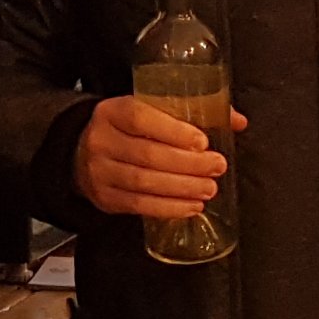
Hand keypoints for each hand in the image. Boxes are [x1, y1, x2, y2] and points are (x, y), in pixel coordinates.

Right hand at [73, 95, 248, 220]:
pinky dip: (168, 208)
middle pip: (147, 155)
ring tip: (209, 189)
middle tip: (217, 167)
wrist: (79, 152)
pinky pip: (138, 206)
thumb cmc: (129, 129)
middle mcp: (101, 140)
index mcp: (113, 111)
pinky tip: (191, 207)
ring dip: (181, 188)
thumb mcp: (149, 110)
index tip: (203, 142)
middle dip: (187, 164)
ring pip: (143, 183)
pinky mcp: (104, 198)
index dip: (173, 131)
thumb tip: (238, 121)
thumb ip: (192, 111)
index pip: (141, 119)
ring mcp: (99, 172)